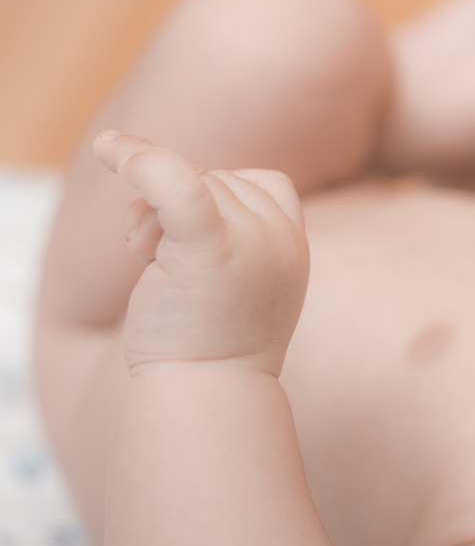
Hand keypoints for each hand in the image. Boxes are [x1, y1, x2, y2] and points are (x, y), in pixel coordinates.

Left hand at [94, 131, 308, 376]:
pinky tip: (108, 150)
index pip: (260, 184)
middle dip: (174, 206)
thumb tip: (161, 180)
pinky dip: (139, 161)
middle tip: (153, 258)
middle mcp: (282, 239)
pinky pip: (174, 180)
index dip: (217, 198)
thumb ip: (221, 234)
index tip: (185, 241)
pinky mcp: (211, 247)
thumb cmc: (208, 347)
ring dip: (150, 211)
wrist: (208, 395)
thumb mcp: (233, 283)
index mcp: (294, 248)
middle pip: (219, 180)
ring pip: (191, 181)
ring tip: (147, 261)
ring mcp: (253, 241)